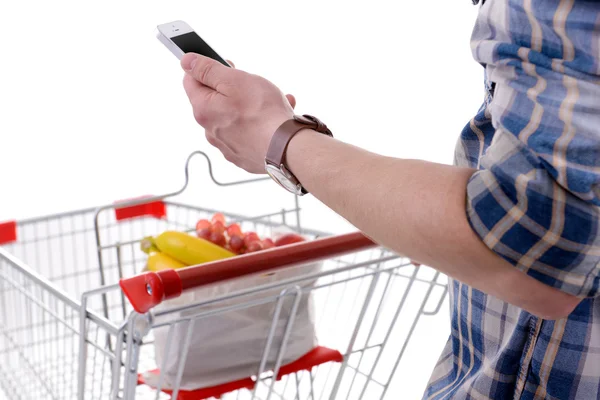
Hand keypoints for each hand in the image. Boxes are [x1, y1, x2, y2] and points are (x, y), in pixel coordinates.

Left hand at [181, 54, 296, 172]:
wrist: (287, 148)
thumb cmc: (263, 114)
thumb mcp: (234, 80)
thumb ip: (208, 70)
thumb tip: (187, 62)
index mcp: (203, 110)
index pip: (191, 81)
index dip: (205, 68)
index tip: (224, 65)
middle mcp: (211, 130)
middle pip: (214, 100)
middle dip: (231, 88)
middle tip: (251, 84)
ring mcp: (228, 145)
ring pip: (234, 117)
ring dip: (250, 106)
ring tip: (272, 101)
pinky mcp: (245, 155)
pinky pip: (248, 132)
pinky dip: (260, 123)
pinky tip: (277, 116)